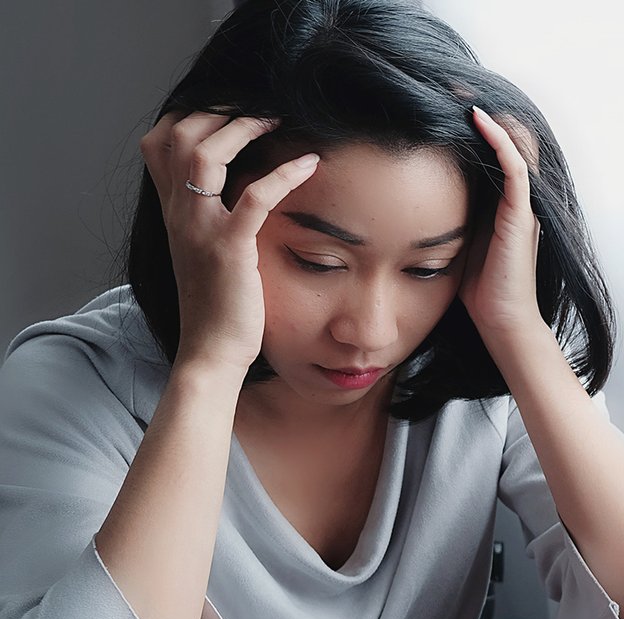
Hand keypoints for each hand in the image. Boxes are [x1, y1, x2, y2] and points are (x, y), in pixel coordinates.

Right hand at [139, 110, 319, 374]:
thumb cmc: (216, 306)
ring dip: (242, 129)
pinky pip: (254, 197)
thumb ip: (208, 220)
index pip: (159, 142)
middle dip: (217, 112)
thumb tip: (232, 195)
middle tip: (256, 107)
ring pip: (205, 155)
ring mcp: (200, 229)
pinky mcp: (230, 249)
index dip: (188, 115)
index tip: (225, 108)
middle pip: (178, 136)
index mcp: (172, 213)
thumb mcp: (203, 252)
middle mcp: (178, 214)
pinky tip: (309, 163)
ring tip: (276, 120)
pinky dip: (283, 174)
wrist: (211, 352)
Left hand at [459, 106, 548, 349]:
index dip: (472, 125)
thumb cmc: (479, 291)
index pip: (492, 151)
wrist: (502, 324)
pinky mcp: (521, 215)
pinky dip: (498, 140)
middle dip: (478, 111)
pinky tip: (477, 119)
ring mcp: (522, 206)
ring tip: (460, 91)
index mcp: (502, 204)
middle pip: (505, 140)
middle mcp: (516, 199)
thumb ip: (446, 216)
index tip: (441, 100)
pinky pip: (514, 167)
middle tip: (448, 84)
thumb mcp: (456, 242)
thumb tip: (408, 200)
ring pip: (513, 145)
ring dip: (489, 116)